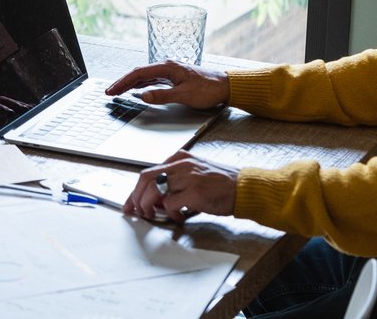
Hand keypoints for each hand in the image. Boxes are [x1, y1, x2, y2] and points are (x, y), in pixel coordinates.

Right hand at [104, 61, 229, 109]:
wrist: (226, 86)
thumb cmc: (208, 89)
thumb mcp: (185, 95)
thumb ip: (163, 96)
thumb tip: (143, 96)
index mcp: (168, 67)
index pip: (139, 73)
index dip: (123, 82)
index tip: (112, 90)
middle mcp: (167, 66)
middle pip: (139, 73)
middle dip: (123, 82)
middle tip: (109, 92)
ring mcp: (170, 71)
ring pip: (145, 76)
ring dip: (131, 83)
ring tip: (118, 91)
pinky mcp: (174, 77)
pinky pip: (152, 79)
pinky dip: (141, 84)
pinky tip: (137, 89)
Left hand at [124, 151, 238, 223]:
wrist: (245, 188)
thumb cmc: (222, 183)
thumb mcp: (196, 172)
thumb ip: (176, 180)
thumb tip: (157, 199)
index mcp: (180, 158)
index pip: (149, 171)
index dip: (136, 190)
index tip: (131, 202)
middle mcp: (182, 164)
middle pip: (145, 178)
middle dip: (136, 197)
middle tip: (136, 211)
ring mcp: (188, 178)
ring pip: (154, 190)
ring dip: (148, 206)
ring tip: (153, 215)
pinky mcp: (196, 193)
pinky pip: (171, 204)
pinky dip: (170, 213)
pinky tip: (178, 217)